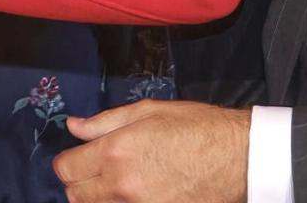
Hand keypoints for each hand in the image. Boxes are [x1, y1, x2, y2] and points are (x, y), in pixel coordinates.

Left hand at [53, 100, 249, 202]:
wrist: (239, 159)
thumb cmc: (197, 129)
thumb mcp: (149, 112)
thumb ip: (105, 122)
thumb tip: (73, 126)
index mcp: (116, 152)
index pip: (66, 168)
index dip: (68, 161)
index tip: (78, 157)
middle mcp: (121, 186)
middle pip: (75, 196)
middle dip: (79, 182)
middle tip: (96, 170)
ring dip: (98, 199)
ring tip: (115, 184)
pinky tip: (134, 194)